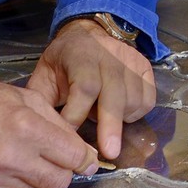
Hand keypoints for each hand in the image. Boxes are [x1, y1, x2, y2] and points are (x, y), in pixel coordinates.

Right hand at [0, 74, 94, 187]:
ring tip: (20, 156)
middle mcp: (9, 159)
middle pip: (59, 183)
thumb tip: (83, 150)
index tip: (86, 159)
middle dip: (63, 172)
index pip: (72, 157)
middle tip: (55, 159)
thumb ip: (57, 124)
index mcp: (25, 128)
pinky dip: (11, 182)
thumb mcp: (24, 97)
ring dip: (35, 177)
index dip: (84, 159)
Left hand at [25, 18, 156, 163]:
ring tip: (104, 121)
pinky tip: (120, 113)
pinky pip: (148, 99)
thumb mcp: (45, 73)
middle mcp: (109, 56)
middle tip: (109, 153)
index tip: (68, 138)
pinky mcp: (145, 68)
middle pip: (114, 94)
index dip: (77, 114)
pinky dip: (136, 113)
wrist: (88, 34)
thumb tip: (40, 131)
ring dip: (121, 120)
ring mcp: (131, 61)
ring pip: (133, 99)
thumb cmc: (64, 60)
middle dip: (111, 125)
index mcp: (80, 56)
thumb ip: (42, 99)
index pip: (84, 88)